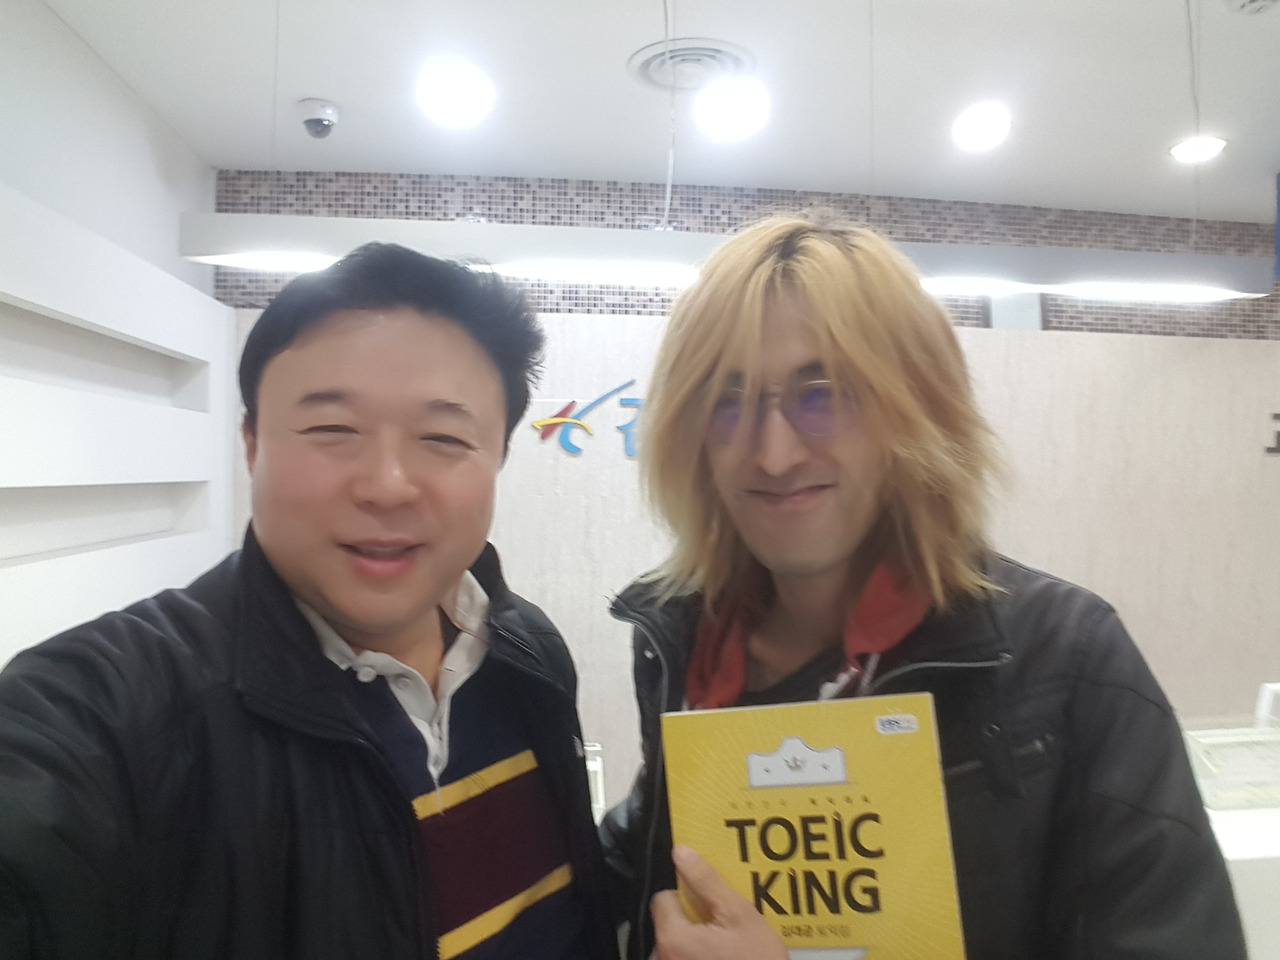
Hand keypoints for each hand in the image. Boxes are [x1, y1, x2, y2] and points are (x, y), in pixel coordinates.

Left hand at [648, 844, 788, 959]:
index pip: (662, 900)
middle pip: (667, 925)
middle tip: (720, 932)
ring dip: (692, 946)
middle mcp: (662, 959)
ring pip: (673, 946)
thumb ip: (706, 881)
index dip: (686, 899)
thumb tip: (681, 852)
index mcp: (673, 938)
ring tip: (722, 951)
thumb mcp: (738, 914)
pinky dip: (693, 959)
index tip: (708, 909)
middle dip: (690, 924)